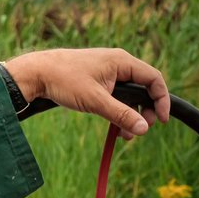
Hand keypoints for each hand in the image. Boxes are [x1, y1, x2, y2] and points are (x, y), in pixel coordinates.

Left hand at [3, 48, 169, 138]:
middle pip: (143, 89)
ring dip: (130, 115)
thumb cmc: (64, 80)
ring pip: (128, 96)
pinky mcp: (97, 81)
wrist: (36, 73)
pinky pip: (115, 97)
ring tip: (125, 136)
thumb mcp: (95, 101)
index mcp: (122, 62)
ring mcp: (107, 72)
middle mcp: (118, 64)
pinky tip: (115, 129)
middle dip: (144, 112)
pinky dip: (117, 112)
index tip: (161, 121)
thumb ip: (121, 114)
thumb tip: (144, 129)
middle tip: (140, 131)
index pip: (154, 79)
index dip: (162, 100)